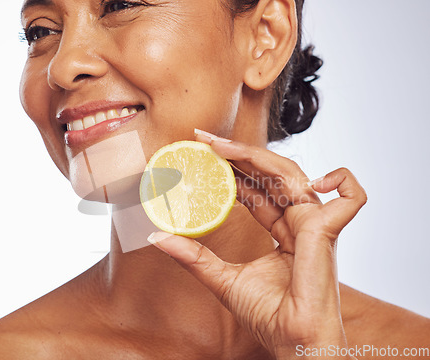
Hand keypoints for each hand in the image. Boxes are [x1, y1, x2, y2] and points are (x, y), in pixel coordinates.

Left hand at [147, 132, 366, 358]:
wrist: (290, 341)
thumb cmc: (267, 316)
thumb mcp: (221, 278)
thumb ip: (193, 255)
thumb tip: (157, 236)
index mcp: (283, 232)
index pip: (257, 190)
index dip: (233, 170)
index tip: (204, 156)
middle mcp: (300, 223)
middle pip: (270, 176)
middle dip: (237, 154)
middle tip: (204, 140)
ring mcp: (315, 224)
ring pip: (290, 174)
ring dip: (255, 155)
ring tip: (218, 146)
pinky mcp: (327, 230)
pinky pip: (350, 197)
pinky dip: (341, 179)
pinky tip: (313, 176)